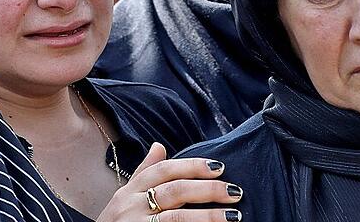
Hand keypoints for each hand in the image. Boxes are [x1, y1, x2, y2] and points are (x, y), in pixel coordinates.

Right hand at [97, 142, 242, 221]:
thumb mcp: (125, 197)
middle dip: (208, 190)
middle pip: (175, 191)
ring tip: (234, 216)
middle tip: (235, 192)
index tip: (220, 166)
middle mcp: (130, 206)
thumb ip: (145, 172)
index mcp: (129, 190)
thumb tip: (159, 145)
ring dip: (208, 216)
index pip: (164, 170)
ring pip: (177, 217)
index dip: (193, 166)